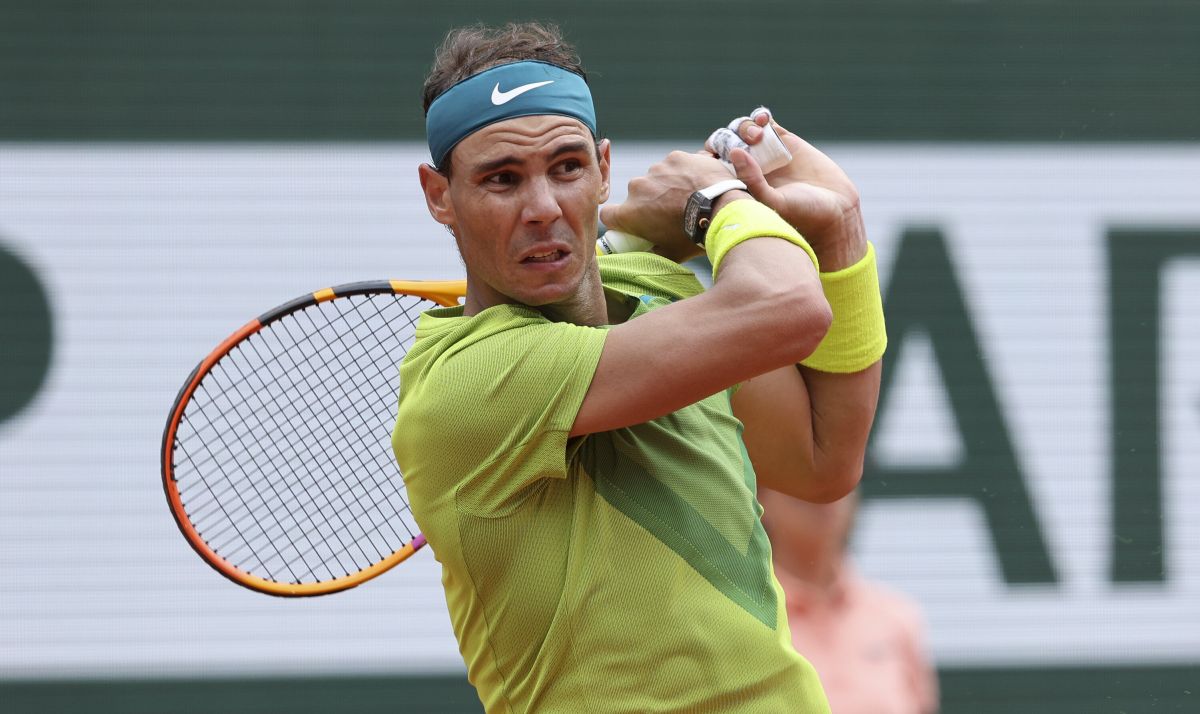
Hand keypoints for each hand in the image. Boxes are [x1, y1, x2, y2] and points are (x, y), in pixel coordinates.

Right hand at [599, 150, 732, 262]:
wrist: (722, 211)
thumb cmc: (694, 236)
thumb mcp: (669, 253)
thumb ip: (650, 253)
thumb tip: (642, 256)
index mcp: (630, 213)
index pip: (608, 215)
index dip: (619, 220)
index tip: (632, 224)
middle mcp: (637, 187)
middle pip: (637, 194)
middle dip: (649, 202)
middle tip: (671, 212)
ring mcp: (657, 169)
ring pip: (656, 177)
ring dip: (667, 185)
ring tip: (689, 196)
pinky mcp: (676, 157)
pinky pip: (676, 164)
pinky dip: (684, 172)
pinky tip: (698, 182)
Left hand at [721, 112, 865, 269]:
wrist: (835, 210)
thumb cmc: (801, 216)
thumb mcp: (772, 203)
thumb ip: (752, 181)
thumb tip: (734, 152)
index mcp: (736, 186)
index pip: (711, 165)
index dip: (708, 156)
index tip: (714, 155)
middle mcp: (748, 169)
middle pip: (724, 143)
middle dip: (728, 137)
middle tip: (746, 145)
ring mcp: (765, 154)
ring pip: (743, 130)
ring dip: (744, 127)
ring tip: (757, 135)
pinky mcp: (784, 141)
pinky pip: (766, 123)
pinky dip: (760, 116)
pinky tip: (764, 119)